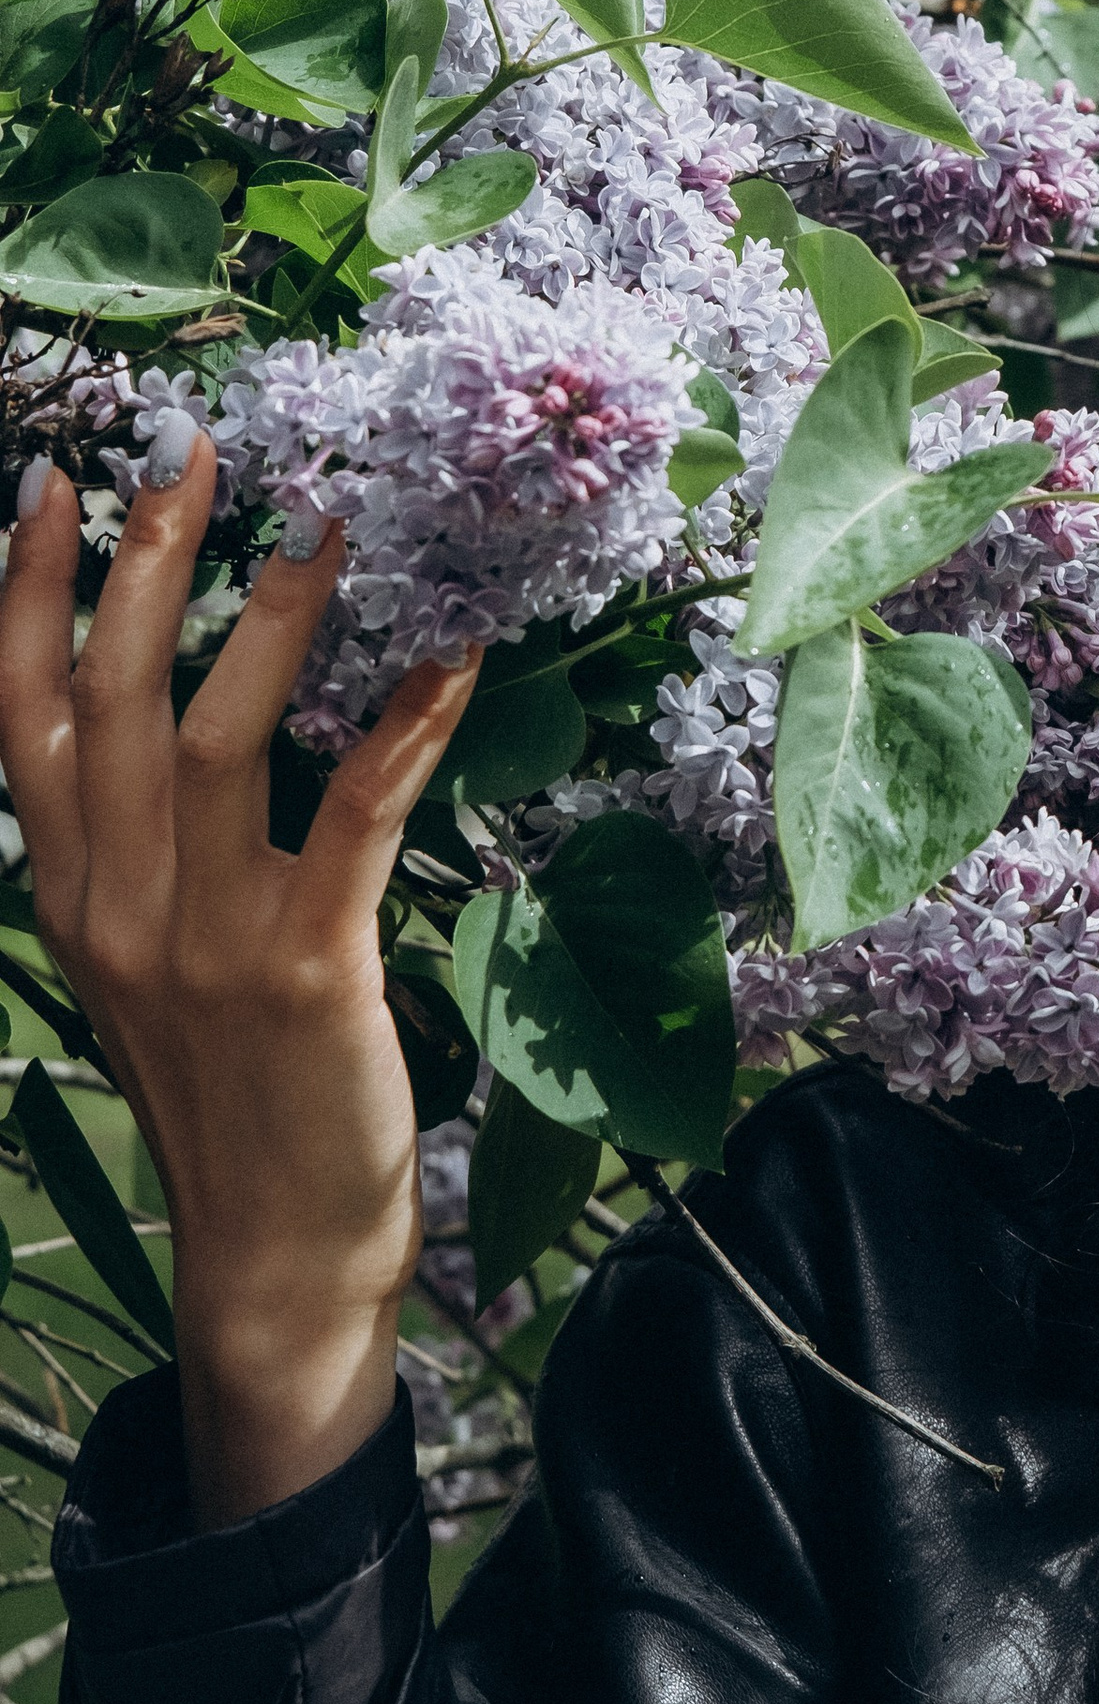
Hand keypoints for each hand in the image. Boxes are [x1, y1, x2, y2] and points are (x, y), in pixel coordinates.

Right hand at [0, 430, 481, 1525]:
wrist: (271, 1258)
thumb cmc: (233, 1096)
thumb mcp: (149, 968)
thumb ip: (141, 853)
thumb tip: (165, 719)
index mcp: (69, 898)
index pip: (20, 717)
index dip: (22, 593)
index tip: (49, 479)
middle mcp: (116, 906)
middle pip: (109, 696)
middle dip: (144, 557)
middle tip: (195, 445)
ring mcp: (204, 939)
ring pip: (216, 733)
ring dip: (274, 613)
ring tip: (327, 515)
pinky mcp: (306, 969)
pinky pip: (353, 812)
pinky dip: (402, 723)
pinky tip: (451, 653)